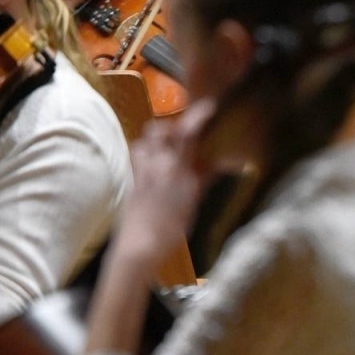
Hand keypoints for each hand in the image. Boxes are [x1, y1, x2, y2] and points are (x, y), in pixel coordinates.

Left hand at [113, 100, 214, 260]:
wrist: (139, 248)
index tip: (209, 107)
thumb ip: (205, 177)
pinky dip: (148, 158)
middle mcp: (153, 164)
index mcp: (173, 167)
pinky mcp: (131, 185)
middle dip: (171, 126)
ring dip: (155, 141)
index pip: (186, 131)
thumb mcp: (193, 202)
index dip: (198, 115)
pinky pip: (138, 161)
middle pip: (157, 130)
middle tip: (184, 134)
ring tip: (169, 150)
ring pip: (143, 143)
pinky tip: (158, 171)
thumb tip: (222, 160)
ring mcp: (139, 173)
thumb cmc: (170, 229)